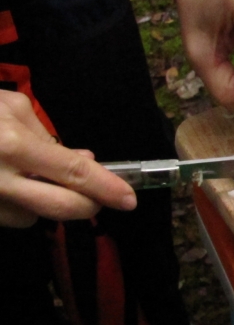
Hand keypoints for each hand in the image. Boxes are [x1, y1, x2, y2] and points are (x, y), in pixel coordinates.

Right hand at [0, 90, 136, 227]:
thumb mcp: (10, 108)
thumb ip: (48, 135)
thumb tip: (85, 160)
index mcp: (14, 145)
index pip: (74, 173)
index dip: (106, 188)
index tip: (129, 199)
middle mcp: (1, 180)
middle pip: (60, 208)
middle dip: (87, 205)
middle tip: (96, 199)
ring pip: (32, 216)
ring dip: (41, 201)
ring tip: (27, 175)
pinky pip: (9, 216)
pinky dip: (16, 203)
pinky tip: (6, 183)